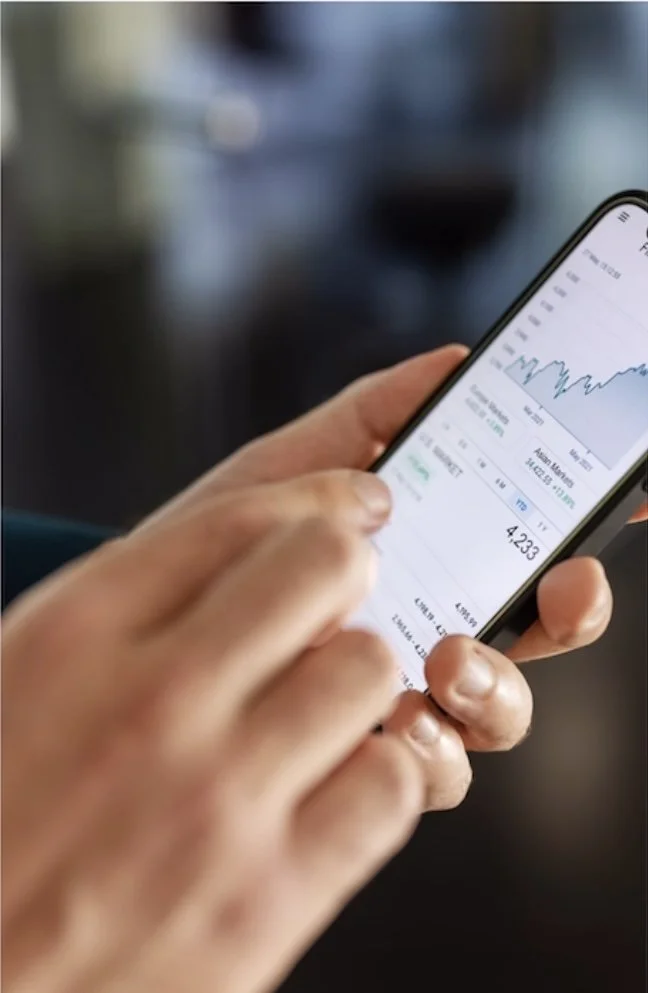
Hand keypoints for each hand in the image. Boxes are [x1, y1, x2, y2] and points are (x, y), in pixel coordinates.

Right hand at [2, 472, 422, 992]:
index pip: (240, 515)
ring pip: (370, 669)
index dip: (319, 496)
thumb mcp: (20, 674)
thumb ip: (121, 604)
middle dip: (343, 571)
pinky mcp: (268, 901)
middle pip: (324, 567)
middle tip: (335, 602)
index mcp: (76, 635)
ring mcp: (218, 803)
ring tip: (329, 701)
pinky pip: (391, 785)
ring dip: (360, 675)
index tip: (351, 505)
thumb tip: (237, 552)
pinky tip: (341, 779)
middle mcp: (153, 703)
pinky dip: (383, 771)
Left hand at [143, 345, 646, 808]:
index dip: (591, 522)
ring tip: (449, 658)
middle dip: (572, 609)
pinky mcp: (365, 753)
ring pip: (499, 707)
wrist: (147, 612)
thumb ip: (372, 417)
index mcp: (434, 556)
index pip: (532, 540)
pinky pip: (432, 770)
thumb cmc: (227, 535)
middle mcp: (436, 626)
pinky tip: (394, 719)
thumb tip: (456, 360)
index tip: (634, 493)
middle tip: (560, 586)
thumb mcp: (295, 464)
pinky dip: (431, 749)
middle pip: (541, 630)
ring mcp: (406, 694)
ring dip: (498, 685)